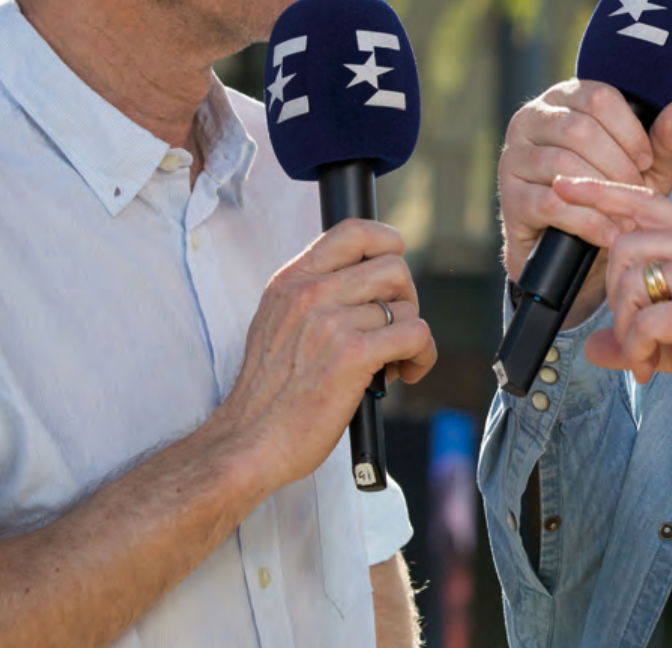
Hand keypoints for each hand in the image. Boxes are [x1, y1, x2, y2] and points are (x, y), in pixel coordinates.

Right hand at [209, 220, 436, 493]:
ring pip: (407, 307)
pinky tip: (407, 373)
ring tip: (392, 362)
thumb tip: (369, 284)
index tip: (393, 272)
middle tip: (392, 331)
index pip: (353, 231)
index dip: (388, 243)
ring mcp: (330, 322)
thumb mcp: (277, 323)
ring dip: (411, 337)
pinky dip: (422, 356)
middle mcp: (310, 293)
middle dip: (406, 300)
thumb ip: (314, 296)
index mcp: (291, 280)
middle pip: (393, 268)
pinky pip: (416, 335)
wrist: (249, 441)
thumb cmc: (269, 393)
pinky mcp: (352, 355)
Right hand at [498, 81, 671, 324]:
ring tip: (626, 216)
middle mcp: (532, 118)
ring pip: (562, 164)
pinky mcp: (510, 197)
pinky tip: (609, 234)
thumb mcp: (647, 166)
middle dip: (618, 166)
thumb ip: (666, 136)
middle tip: (636, 194)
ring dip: (603, 194)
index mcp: (565, 98)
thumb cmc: (615, 193)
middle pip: (579, 130)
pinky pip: (550, 202)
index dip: (630, 132)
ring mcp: (515, 157)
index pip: (599, 97)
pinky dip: (587, 221)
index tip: (646, 163)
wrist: (582, 250)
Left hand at [555, 176, 671, 433]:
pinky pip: (650, 321)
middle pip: (626, 244)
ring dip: (626, 327)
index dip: (601, 193)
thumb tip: (594, 349)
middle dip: (612, 295)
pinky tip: (650, 368)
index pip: (647, 201)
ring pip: (634, 280)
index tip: (565, 186)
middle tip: (630, 334)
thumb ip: (643, 333)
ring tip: (642, 356)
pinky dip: (638, 349)